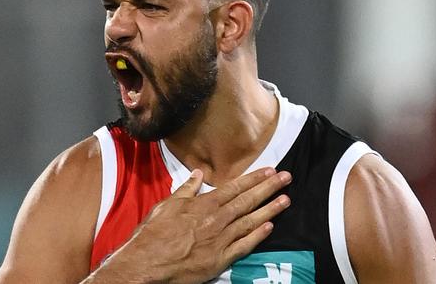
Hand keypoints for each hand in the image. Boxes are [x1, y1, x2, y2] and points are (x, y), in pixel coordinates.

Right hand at [84, 167, 291, 283]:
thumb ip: (186, 190)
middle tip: (287, 178)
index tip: (270, 170)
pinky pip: (244, 246)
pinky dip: (258, 236)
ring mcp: (220, 240)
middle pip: (248, 201)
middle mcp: (217, 220)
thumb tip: (198, 174)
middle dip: (269, 188)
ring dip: (270, 209)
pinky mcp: (220, 259)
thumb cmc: (153, 235)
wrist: (148, 264)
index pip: (235, 187)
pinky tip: (270, 227)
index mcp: (204, 205)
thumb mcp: (166, 205)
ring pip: (251, 221)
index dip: (254, 178)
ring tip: (286, 200)